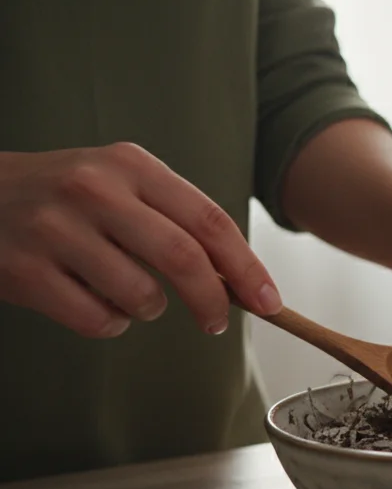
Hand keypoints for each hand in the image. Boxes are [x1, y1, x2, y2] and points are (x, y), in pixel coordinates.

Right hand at [0, 143, 281, 337]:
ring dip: (148, 310)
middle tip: (217, 321)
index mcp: (130, 165)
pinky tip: (91, 302)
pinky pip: (98, 320)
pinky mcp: (24, 270)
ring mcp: (54, 229)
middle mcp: (93, 189)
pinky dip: (109, 323)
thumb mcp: (119, 183)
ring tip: (128, 295)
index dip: (247, 266)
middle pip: (183, 259)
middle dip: (214, 300)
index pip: (209, 220)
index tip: (270, 300)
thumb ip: (175, 220)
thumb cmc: (63, 197)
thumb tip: (242, 278)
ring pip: (141, 296)